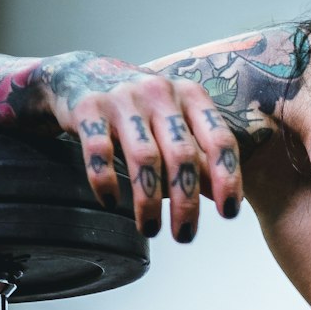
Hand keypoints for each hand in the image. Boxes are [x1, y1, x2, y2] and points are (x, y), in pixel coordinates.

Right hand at [35, 51, 241, 240]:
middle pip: (182, 155)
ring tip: (150, 229)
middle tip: (185, 236)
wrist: (81, 73)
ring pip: (144, 158)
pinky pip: (99, 151)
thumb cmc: (141, 107)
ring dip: (148, 201)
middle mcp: (160, 93)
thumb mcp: (175, 122)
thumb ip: (199, 156)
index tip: (229, 214)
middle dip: (186, 203)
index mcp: (190, 95)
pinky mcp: (89, 108)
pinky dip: (105, 180)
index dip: (228, 178)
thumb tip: (224, 199)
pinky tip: (110, 202)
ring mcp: (124, 98)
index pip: (219, 140)